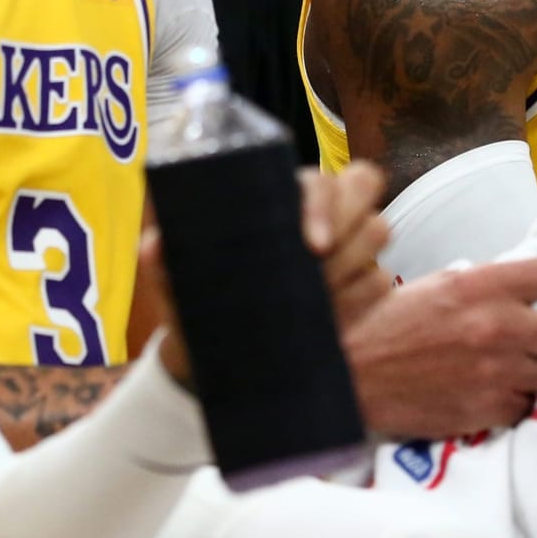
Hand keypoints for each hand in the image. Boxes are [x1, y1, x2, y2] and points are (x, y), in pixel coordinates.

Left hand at [146, 162, 391, 386]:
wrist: (214, 360)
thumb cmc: (198, 302)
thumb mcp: (176, 281)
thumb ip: (163, 260)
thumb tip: (154, 246)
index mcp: (281, 196)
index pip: (320, 177)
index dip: (323, 202)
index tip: (311, 244)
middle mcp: (322, 212)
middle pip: (364, 184)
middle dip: (348, 222)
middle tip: (319, 263)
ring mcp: (349, 246)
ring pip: (378, 231)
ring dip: (353, 264)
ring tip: (319, 298)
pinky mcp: (365, 286)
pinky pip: (382, 282)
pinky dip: (362, 300)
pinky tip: (336, 321)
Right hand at [344, 255, 536, 438]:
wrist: (355, 370)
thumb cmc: (388, 320)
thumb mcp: (438, 284)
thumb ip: (486, 286)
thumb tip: (523, 292)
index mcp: (484, 285)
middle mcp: (500, 326)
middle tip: (535, 336)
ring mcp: (499, 372)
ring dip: (535, 369)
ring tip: (508, 365)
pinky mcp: (491, 410)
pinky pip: (527, 404)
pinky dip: (515, 398)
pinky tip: (491, 388)